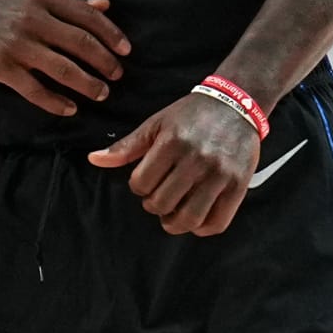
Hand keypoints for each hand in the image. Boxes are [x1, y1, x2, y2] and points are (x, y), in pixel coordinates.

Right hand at [0, 0, 127, 116]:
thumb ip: (67, 2)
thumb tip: (105, 5)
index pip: (87, 17)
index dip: (111, 35)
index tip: (126, 50)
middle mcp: (32, 19)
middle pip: (80, 44)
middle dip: (104, 63)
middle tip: (117, 75)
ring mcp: (16, 45)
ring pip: (63, 69)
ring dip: (87, 84)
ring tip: (101, 93)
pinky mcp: (1, 67)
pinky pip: (34, 90)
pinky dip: (55, 102)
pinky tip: (69, 108)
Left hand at [89, 90, 258, 235]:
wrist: (236, 104)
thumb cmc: (191, 115)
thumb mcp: (156, 124)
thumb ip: (126, 146)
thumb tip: (94, 159)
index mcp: (172, 142)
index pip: (141, 184)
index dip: (138, 187)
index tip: (146, 181)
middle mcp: (196, 159)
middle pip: (163, 204)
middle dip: (154, 205)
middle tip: (159, 197)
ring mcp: (219, 174)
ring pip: (189, 218)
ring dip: (174, 223)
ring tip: (173, 213)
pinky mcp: (238, 185)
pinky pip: (217, 222)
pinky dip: (202, 228)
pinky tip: (195, 219)